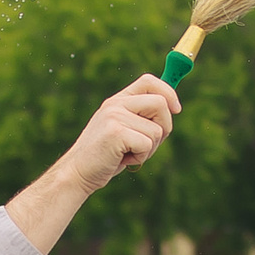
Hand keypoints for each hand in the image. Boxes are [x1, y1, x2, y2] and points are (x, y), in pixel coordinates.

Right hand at [57, 75, 178, 193]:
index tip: (176, 109)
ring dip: (149, 149)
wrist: (77, 173)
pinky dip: (141, 157)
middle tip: (147, 144)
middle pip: (161, 104)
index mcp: (118, 100)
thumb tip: (172, 107)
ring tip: (128, 154)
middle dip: (164, 127)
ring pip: (157, 130)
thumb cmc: (105, 156)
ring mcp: (115, 117)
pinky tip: (123, 160)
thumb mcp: (123, 130)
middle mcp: (116, 104)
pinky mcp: (116, 133)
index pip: (149, 81)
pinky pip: (147, 144)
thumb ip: (141, 117)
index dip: (168, 92)